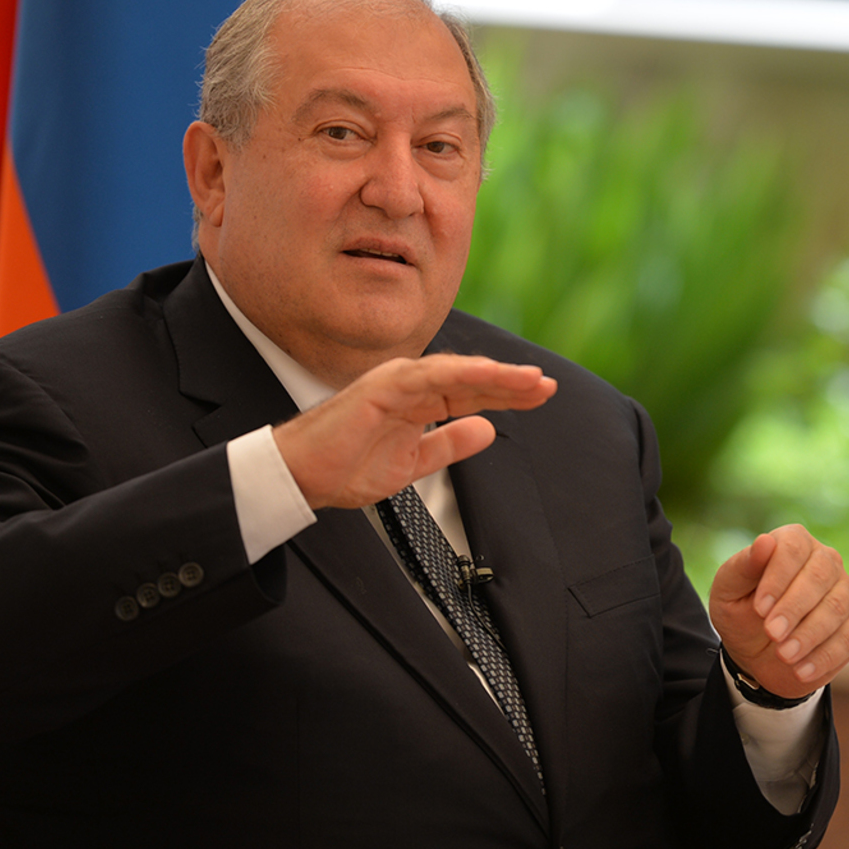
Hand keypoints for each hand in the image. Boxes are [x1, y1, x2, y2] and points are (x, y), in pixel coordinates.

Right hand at [272, 353, 555, 507]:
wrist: (302, 477)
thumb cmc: (345, 467)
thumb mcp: (412, 463)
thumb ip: (448, 444)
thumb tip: (486, 431)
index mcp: (418, 401)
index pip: (472, 393)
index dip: (507, 394)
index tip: (540, 395)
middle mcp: (410, 384)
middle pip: (471, 378)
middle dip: (510, 382)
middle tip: (546, 385)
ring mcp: (396, 381)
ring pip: (455, 372)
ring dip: (493, 374)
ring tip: (527, 380)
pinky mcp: (381, 387)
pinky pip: (426, 377)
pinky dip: (457, 374)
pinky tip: (484, 377)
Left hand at [708, 525, 848, 700]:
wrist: (756, 651)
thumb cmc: (740, 610)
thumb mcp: (729, 590)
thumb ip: (744, 566)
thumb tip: (764, 541)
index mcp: (793, 541)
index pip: (793, 548)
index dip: (777, 577)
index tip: (759, 608)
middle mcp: (825, 560)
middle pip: (820, 575)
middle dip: (794, 607)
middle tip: (771, 633)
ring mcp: (844, 591)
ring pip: (837, 607)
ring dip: (810, 634)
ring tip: (783, 655)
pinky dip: (824, 657)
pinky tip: (801, 671)